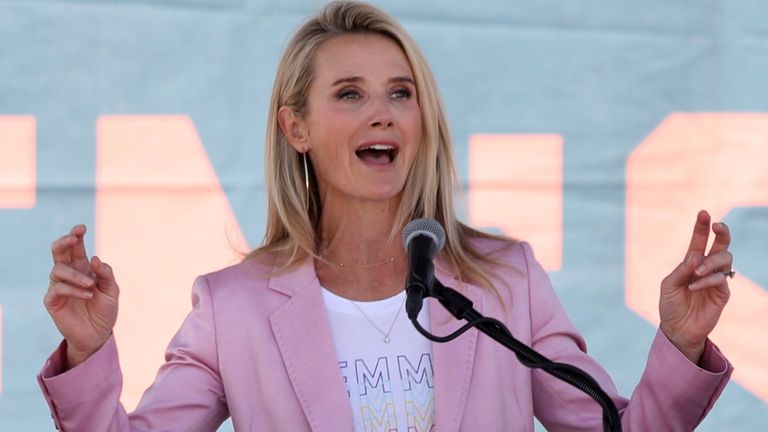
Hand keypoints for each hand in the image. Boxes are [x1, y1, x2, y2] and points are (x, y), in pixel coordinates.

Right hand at [44, 225, 118, 368]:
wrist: (98, 334)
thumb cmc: (104, 310)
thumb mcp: (112, 290)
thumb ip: (106, 274)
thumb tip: (95, 258)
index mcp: (82, 268)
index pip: (75, 247)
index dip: (75, 235)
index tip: (81, 228)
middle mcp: (68, 274)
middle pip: (58, 252)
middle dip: (64, 242)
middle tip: (74, 237)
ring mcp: (59, 286)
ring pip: (58, 270)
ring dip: (76, 275)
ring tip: (92, 285)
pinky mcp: (53, 301)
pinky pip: (58, 289)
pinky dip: (73, 289)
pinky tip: (88, 295)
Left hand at [659, 210, 731, 363]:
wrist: (677, 329)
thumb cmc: (670, 305)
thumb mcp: (668, 285)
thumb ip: (681, 270)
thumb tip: (695, 256)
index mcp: (691, 263)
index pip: (699, 241)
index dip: (701, 227)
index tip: (703, 213)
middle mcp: (706, 268)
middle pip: (721, 245)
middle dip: (721, 233)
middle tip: (717, 225)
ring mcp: (716, 280)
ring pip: (725, 259)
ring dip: (710, 262)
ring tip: (695, 273)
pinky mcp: (722, 293)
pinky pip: (721, 279)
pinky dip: (707, 280)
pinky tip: (694, 285)